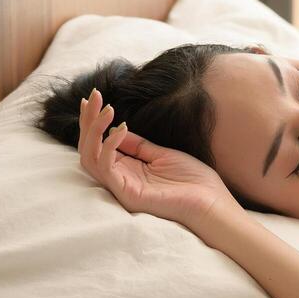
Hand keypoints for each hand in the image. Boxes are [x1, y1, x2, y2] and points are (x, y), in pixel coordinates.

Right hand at [78, 87, 239, 228]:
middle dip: (88, 120)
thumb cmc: (192, 181)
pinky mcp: (127, 194)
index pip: (98, 144)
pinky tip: (121, 128)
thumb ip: (138, 145)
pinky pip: (106, 167)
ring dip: (94, 130)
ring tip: (107, 109)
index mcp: (127, 170)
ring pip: (89, 158)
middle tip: (94, 95)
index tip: (92, 98)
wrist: (210, 202)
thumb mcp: (162, 155)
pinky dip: (109, 145)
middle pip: (87, 149)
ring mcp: (121, 187)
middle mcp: (119, 179)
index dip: (91, 121)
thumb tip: (115, 129)